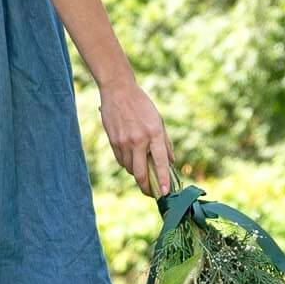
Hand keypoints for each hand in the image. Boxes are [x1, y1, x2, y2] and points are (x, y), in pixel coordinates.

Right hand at [98, 78, 175, 197]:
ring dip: (136, 173)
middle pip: (141, 173)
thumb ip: (165, 142)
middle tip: (151, 192)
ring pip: (130, 168)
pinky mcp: (113, 141)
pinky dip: (127, 164)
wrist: (118, 90)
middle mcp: (139, 140)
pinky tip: (131, 158)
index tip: (165, 193)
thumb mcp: (158, 120)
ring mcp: (124, 141)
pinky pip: (121, 160)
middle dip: (146, 187)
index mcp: (154, 133)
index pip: (160, 163)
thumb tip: (170, 162)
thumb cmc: (142, 105)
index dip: (163, 180)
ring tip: (142, 170)